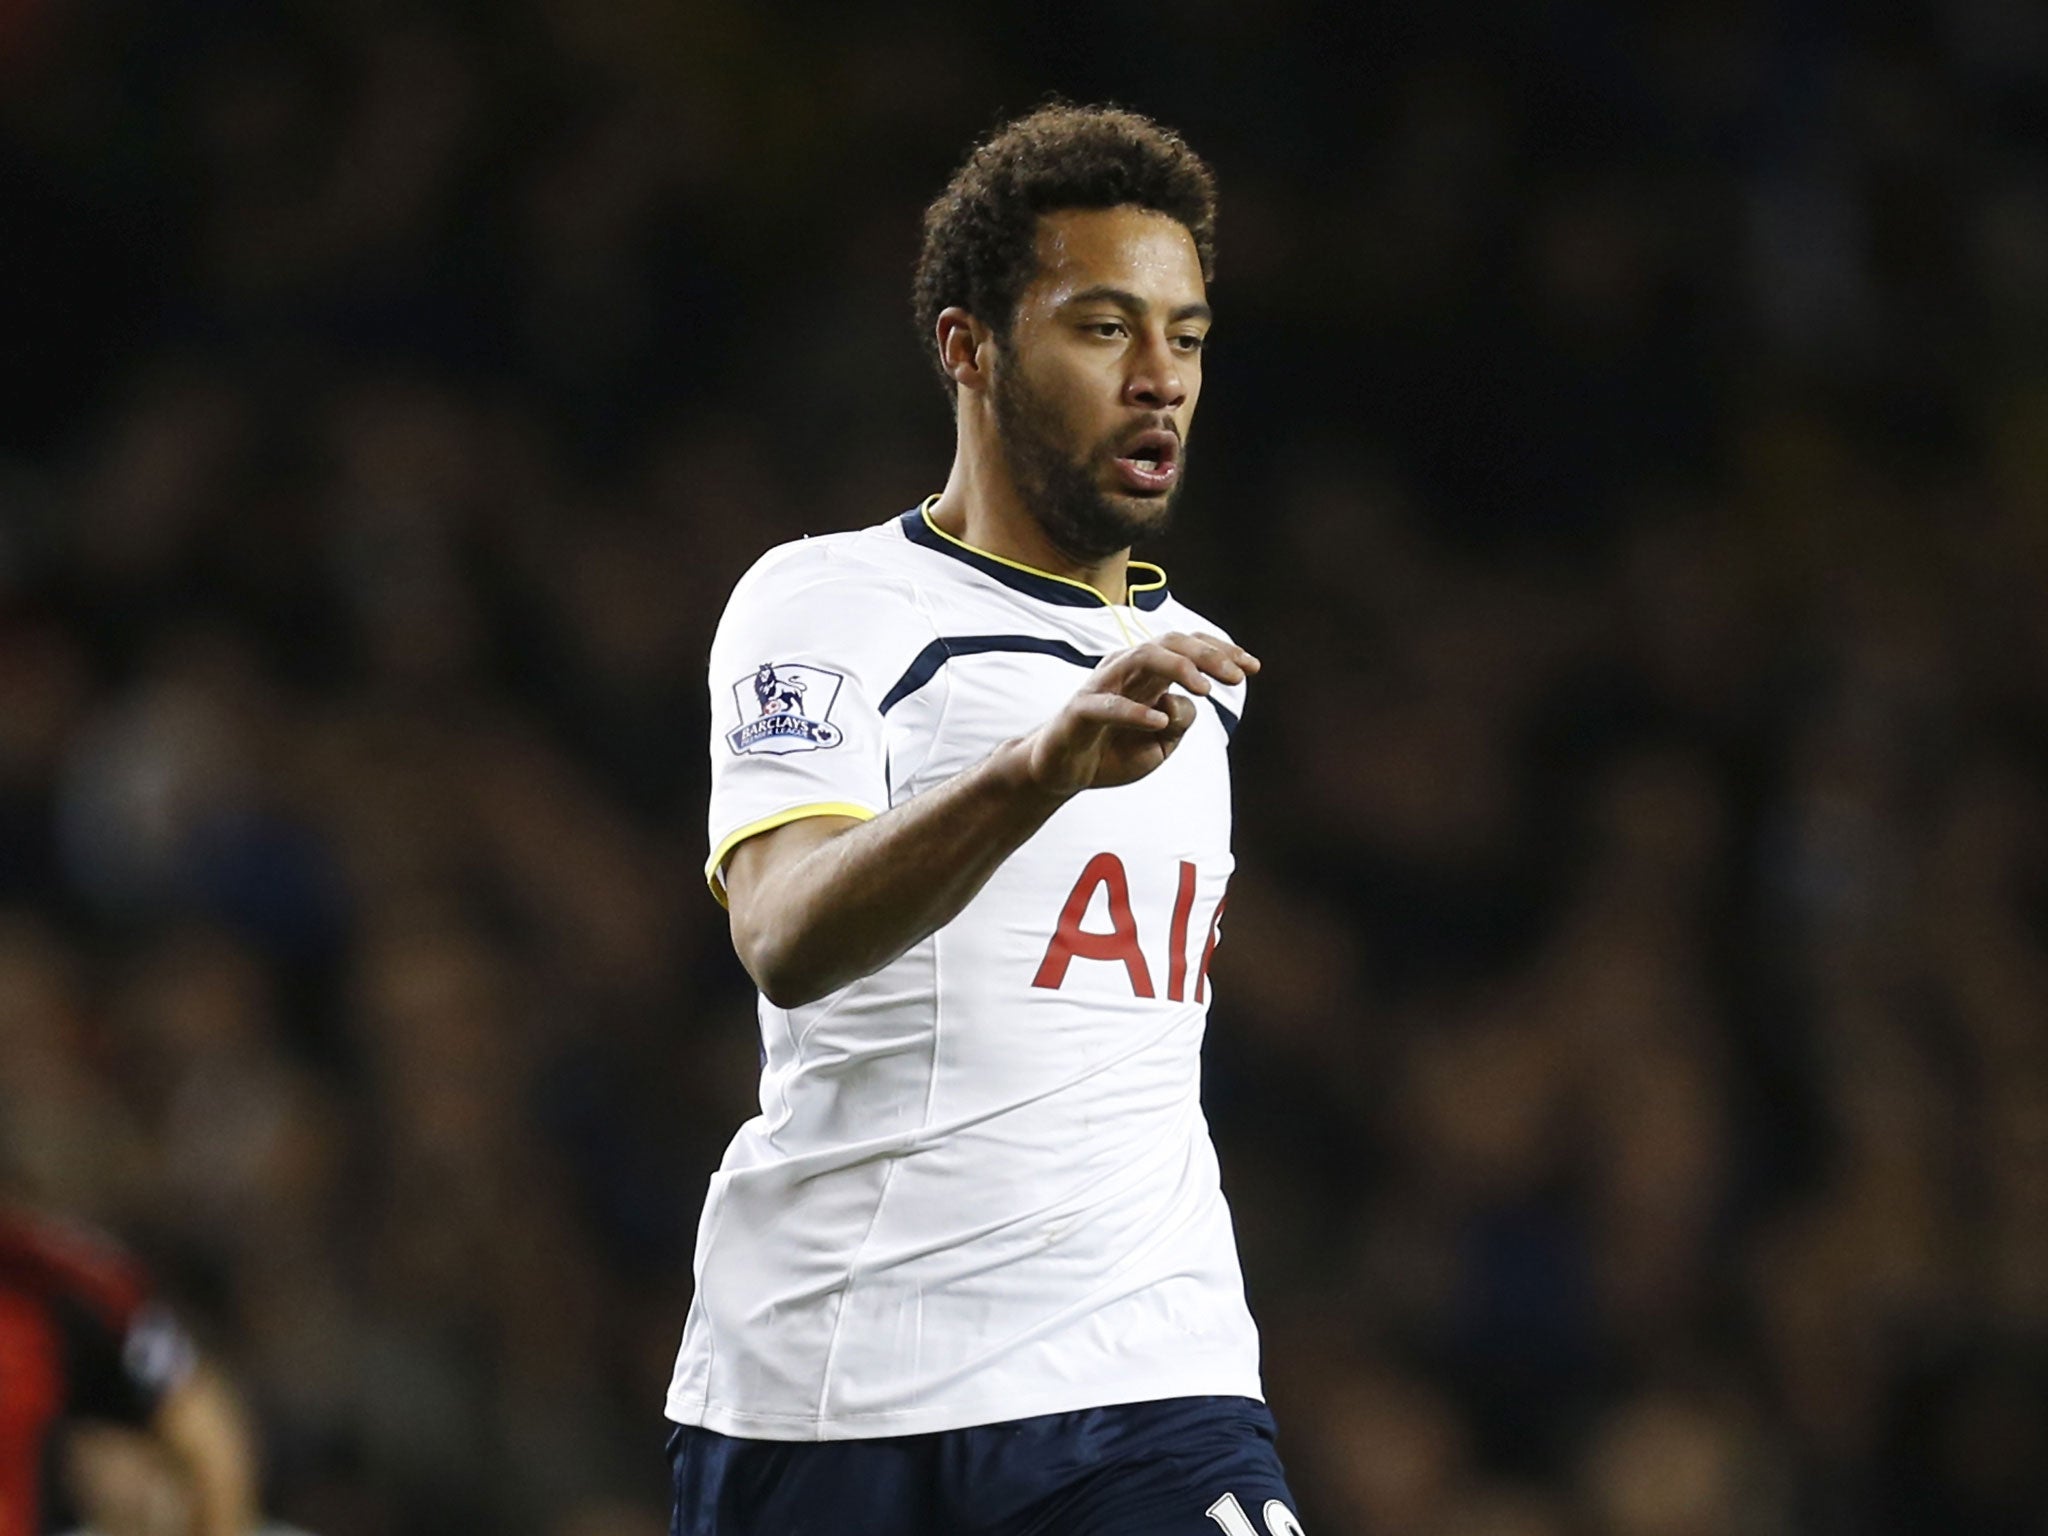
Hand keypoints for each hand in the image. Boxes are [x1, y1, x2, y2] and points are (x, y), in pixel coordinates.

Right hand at [1023, 632, 1258, 796]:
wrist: (1062, 771)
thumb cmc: (1113, 750)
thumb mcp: (1161, 744)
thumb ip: (1181, 722)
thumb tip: (1188, 703)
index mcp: (1147, 673)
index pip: (1188, 646)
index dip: (1222, 651)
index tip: (1254, 668)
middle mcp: (1126, 669)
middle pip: (1171, 642)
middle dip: (1208, 654)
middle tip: (1237, 678)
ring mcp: (1102, 686)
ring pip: (1142, 657)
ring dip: (1178, 668)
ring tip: (1205, 690)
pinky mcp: (1080, 711)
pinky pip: (1108, 705)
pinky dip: (1135, 712)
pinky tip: (1159, 722)